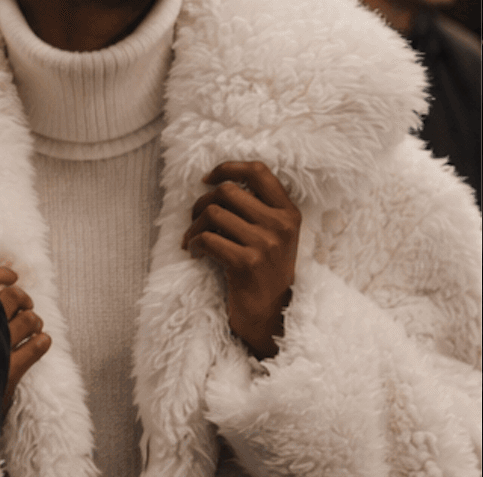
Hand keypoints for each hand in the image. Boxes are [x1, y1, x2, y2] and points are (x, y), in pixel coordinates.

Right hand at [0, 266, 50, 403]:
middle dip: (23, 298)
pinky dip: (42, 342)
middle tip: (25, 303)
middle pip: (14, 297)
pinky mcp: (10, 370)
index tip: (12, 276)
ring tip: (33, 325)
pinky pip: (36, 349)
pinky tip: (41, 341)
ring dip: (34, 320)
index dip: (4, 274)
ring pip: (29, 321)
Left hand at [182, 161, 301, 358]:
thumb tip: (217, 182)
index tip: (207, 179)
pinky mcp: (247, 263)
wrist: (271, 315)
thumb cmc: (264, 272)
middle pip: (228, 191)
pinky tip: (196, 254)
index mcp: (289, 213)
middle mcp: (281, 225)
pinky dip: (194, 244)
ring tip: (193, 241)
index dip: (228, 167)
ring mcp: (266, 244)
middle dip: (202, 203)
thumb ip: (256, 209)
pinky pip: (208, 239)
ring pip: (213, 213)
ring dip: (194, 227)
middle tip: (195, 221)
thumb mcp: (273, 236)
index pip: (259, 171)